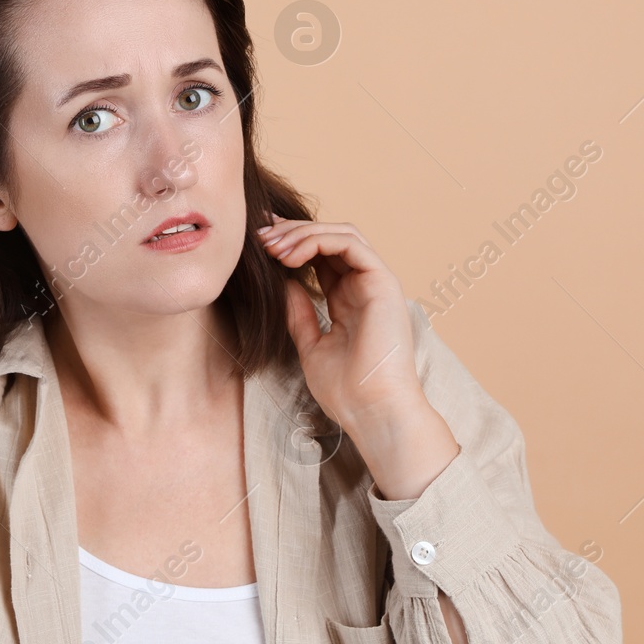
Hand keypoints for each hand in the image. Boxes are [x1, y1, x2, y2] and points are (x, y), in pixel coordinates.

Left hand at [256, 211, 424, 428]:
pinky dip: (318, 241)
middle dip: (292, 232)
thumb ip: (299, 314)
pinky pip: (350, 244)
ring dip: (302, 233)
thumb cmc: (346, 391)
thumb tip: (284, 283)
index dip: (292, 243)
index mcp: (350, 300)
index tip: (259, 243)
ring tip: (272, 247)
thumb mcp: (311, 346)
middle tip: (260, 236)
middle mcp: (365, 287)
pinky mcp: (383, 282)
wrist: (371, 412)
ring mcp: (377, 283)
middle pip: (330, 239)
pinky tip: (291, 256)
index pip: (322, 257)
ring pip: (341, 234)